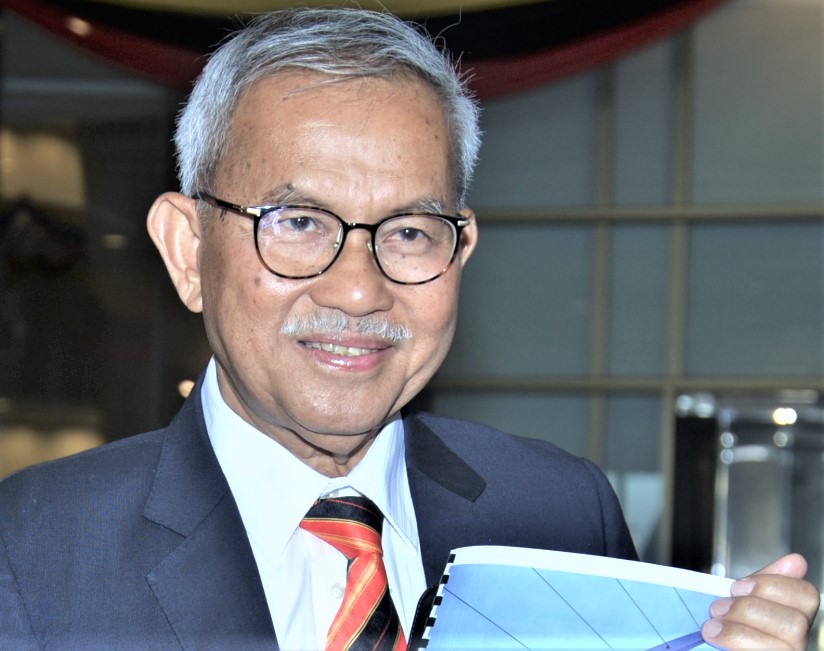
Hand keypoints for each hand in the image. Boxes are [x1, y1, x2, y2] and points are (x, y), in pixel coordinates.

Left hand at [701, 553, 819, 649]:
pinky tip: (716, 638)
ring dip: (739, 630)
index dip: (772, 584)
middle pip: (795, 621)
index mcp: (793, 621)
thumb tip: (797, 561)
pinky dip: (738, 644)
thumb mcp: (741, 605)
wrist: (697, 649)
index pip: (807, 595)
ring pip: (787, 641)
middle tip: (718, 608)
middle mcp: (799, 645)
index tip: (736, 586)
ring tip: (711, 626)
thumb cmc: (726, 633)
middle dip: (749, 609)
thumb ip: (762, 586)